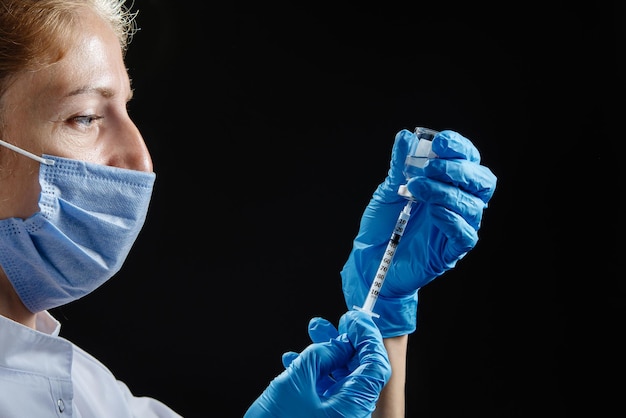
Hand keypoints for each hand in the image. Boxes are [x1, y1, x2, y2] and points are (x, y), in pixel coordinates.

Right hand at [244, 310, 390, 417]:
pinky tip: (296, 358)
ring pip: (344, 378)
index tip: (356, 319)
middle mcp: (352, 414)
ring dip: (329, 353)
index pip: (375, 365)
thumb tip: (338, 344)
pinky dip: (316, 372)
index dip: (368, 337)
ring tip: (314, 331)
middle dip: (348, 341)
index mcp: (353, 406)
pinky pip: (329, 391)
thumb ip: (321, 356)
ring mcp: (339, 417)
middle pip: (361, 370)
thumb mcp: (297, 381)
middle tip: (340, 323)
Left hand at [341, 129, 496, 336]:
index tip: (441, 142)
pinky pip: (466, 234)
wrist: (370, 259)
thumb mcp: (388, 190)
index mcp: (447, 184)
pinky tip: (433, 211)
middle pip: (482, 181)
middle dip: (459, 169)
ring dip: (445, 192)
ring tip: (416, 189)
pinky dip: (451, 219)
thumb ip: (400, 165)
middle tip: (430, 168)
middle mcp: (457, 203)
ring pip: (472, 205)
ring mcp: (457, 226)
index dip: (460, 148)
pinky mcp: (451, 251)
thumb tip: (406, 137)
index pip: (468, 160)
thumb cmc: (383, 225)